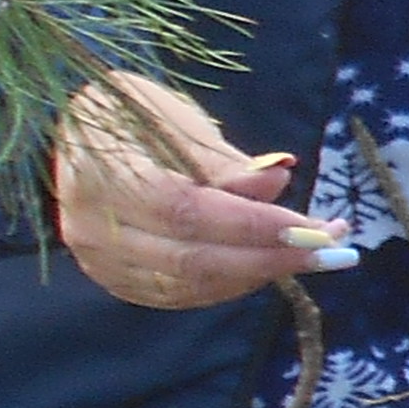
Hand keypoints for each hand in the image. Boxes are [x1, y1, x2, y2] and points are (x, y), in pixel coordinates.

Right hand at [52, 74, 351, 310]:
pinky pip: (184, 293)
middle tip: (332, 249)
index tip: (312, 226)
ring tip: (316, 252)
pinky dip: (233, 281)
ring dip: (261, 272)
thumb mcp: (173, 117)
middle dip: (270, 257)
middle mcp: (92, 227)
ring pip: (192, 283)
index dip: (251, 223)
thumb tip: (277, 183)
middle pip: (191, 257)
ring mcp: (101, 261)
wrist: (76, 140)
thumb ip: (220, 160)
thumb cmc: (129, 115)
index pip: (184, 209)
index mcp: (101, 173)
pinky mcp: (117, 281)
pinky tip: (271, 262)